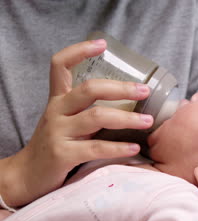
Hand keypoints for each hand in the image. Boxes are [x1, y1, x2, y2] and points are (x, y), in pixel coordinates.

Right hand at [1, 40, 152, 206]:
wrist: (26, 176)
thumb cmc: (56, 145)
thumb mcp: (66, 121)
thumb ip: (87, 109)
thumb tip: (128, 101)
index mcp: (58, 100)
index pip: (60, 65)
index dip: (79, 50)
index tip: (103, 44)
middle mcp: (56, 111)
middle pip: (90, 89)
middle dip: (121, 88)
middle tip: (144, 91)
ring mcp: (58, 132)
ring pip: (97, 117)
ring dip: (127, 118)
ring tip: (147, 121)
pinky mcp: (62, 154)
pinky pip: (95, 148)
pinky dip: (118, 147)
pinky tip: (134, 148)